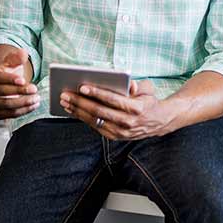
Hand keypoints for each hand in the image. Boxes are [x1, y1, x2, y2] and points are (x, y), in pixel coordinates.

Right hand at [0, 45, 38, 119]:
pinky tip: (32, 106)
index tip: (23, 80)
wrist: (3, 83)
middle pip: (1, 92)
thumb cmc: (7, 71)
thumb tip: (23, 53)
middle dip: (19, 91)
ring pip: (5, 105)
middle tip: (34, 89)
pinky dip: (22, 111)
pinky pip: (9, 114)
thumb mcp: (12, 61)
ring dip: (23, 103)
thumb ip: (17, 57)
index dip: (10, 79)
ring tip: (35, 98)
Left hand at [59, 79, 178, 139]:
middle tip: (65, 94)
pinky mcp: (114, 137)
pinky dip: (82, 118)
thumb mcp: (148, 89)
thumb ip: (138, 86)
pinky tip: (72, 110)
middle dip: (80, 102)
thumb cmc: (149, 101)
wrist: (158, 122)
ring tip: (65, 102)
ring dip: (77, 111)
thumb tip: (129, 85)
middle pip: (99, 111)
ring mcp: (120, 132)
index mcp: (137, 108)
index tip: (82, 86)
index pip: (113, 100)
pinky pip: (95, 126)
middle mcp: (128, 122)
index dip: (97, 93)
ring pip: (94, 120)